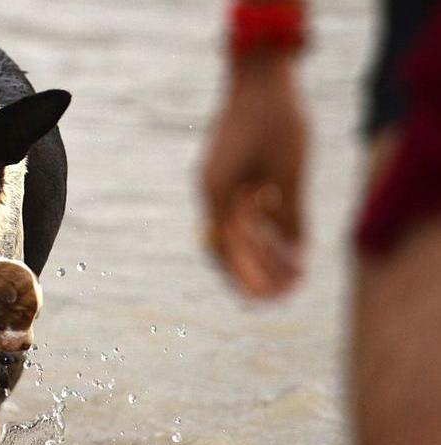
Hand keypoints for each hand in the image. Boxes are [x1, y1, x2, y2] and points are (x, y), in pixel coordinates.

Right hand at [201, 55, 307, 297]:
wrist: (262, 78)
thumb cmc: (276, 119)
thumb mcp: (289, 170)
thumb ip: (291, 213)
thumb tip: (297, 255)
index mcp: (216, 192)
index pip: (226, 248)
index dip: (244, 277)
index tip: (263, 299)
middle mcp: (215, 192)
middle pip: (231, 244)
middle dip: (254, 272)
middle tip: (278, 295)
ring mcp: (223, 184)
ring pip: (240, 232)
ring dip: (262, 255)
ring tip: (291, 275)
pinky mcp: (235, 177)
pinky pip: (248, 214)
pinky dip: (265, 232)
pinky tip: (288, 247)